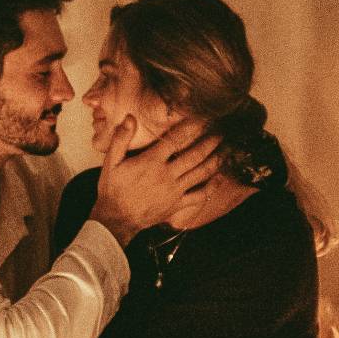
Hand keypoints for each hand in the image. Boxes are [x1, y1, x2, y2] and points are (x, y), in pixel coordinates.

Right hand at [89, 117, 220, 244]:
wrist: (116, 219)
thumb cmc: (113, 190)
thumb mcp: (111, 163)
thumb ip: (121, 139)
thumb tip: (130, 118)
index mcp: (151, 162)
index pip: (176, 139)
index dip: (191, 127)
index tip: (203, 118)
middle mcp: (167, 175)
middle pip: (194, 155)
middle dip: (210, 142)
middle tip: (221, 132)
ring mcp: (174, 191)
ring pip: (200, 173)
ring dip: (216, 160)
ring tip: (227, 150)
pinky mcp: (177, 205)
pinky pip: (198, 196)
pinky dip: (211, 187)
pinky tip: (219, 178)